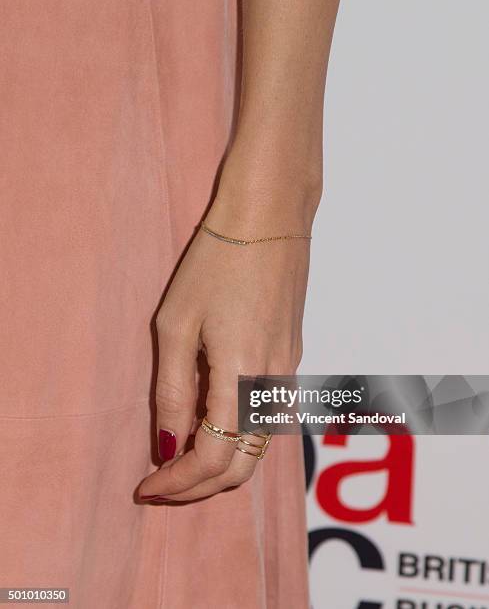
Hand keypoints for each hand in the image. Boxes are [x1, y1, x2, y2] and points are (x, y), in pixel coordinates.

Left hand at [138, 191, 312, 501]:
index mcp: (241, 376)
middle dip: (201, 486)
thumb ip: (174, 391)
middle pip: (245, 465)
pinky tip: (215, 423)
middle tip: (163, 482)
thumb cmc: (215, 263)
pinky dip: (241, 438)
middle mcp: (274, 384)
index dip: (178, 483)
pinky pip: (270, 417)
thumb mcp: (176, 325)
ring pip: (262, 446)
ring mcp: (290, 371)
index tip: (146, 486)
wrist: (270, 217)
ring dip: (224, 465)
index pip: (213, 458)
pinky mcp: (293, 357)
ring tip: (183, 457)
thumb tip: (168, 444)